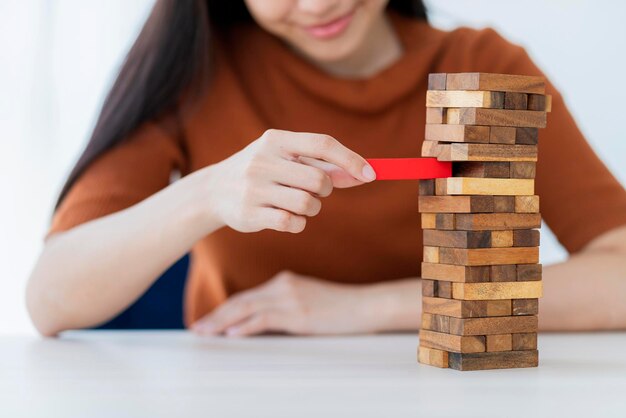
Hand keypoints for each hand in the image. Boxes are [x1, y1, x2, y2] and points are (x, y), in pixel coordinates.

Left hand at [190, 270, 385, 336]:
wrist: (365, 305)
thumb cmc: (340, 307)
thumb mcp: (310, 302)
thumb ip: (287, 307)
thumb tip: (263, 324)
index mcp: (285, 281)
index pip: (248, 296)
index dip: (225, 308)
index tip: (210, 320)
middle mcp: (283, 285)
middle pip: (241, 300)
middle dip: (217, 315)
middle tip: (198, 327)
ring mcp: (290, 298)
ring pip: (246, 308)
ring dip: (222, 321)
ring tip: (205, 332)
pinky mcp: (298, 313)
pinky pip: (263, 319)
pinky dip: (244, 327)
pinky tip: (231, 334)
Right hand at [200, 129, 375, 233]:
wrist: (214, 191)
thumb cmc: (262, 171)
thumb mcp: (286, 159)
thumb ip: (321, 165)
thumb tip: (362, 173)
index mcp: (275, 140)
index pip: (322, 144)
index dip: (350, 159)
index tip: (371, 174)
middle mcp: (263, 160)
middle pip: (319, 179)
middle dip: (326, 189)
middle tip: (316, 191)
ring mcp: (254, 188)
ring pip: (308, 203)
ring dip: (313, 208)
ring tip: (299, 204)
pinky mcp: (250, 214)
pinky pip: (293, 223)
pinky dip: (298, 223)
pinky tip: (286, 217)